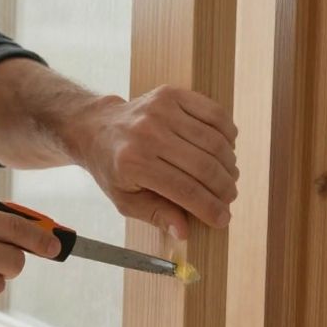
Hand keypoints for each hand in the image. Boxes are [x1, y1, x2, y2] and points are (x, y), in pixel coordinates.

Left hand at [70, 86, 238, 239]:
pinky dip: (228, 134)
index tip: (223, 220)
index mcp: (134, 163)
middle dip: (224, 188)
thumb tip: (183, 232)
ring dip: (228, 164)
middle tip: (229, 198)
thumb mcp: (125, 199)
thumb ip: (155, 215)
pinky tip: (225, 149)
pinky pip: (215, 114)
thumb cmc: (113, 168)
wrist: (97, 128)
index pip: (185, 190)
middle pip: (204, 166)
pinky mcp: (172, 94)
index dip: (210, 208)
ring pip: (214, 141)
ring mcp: (161, 110)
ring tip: (228, 177)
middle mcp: (148, 133)